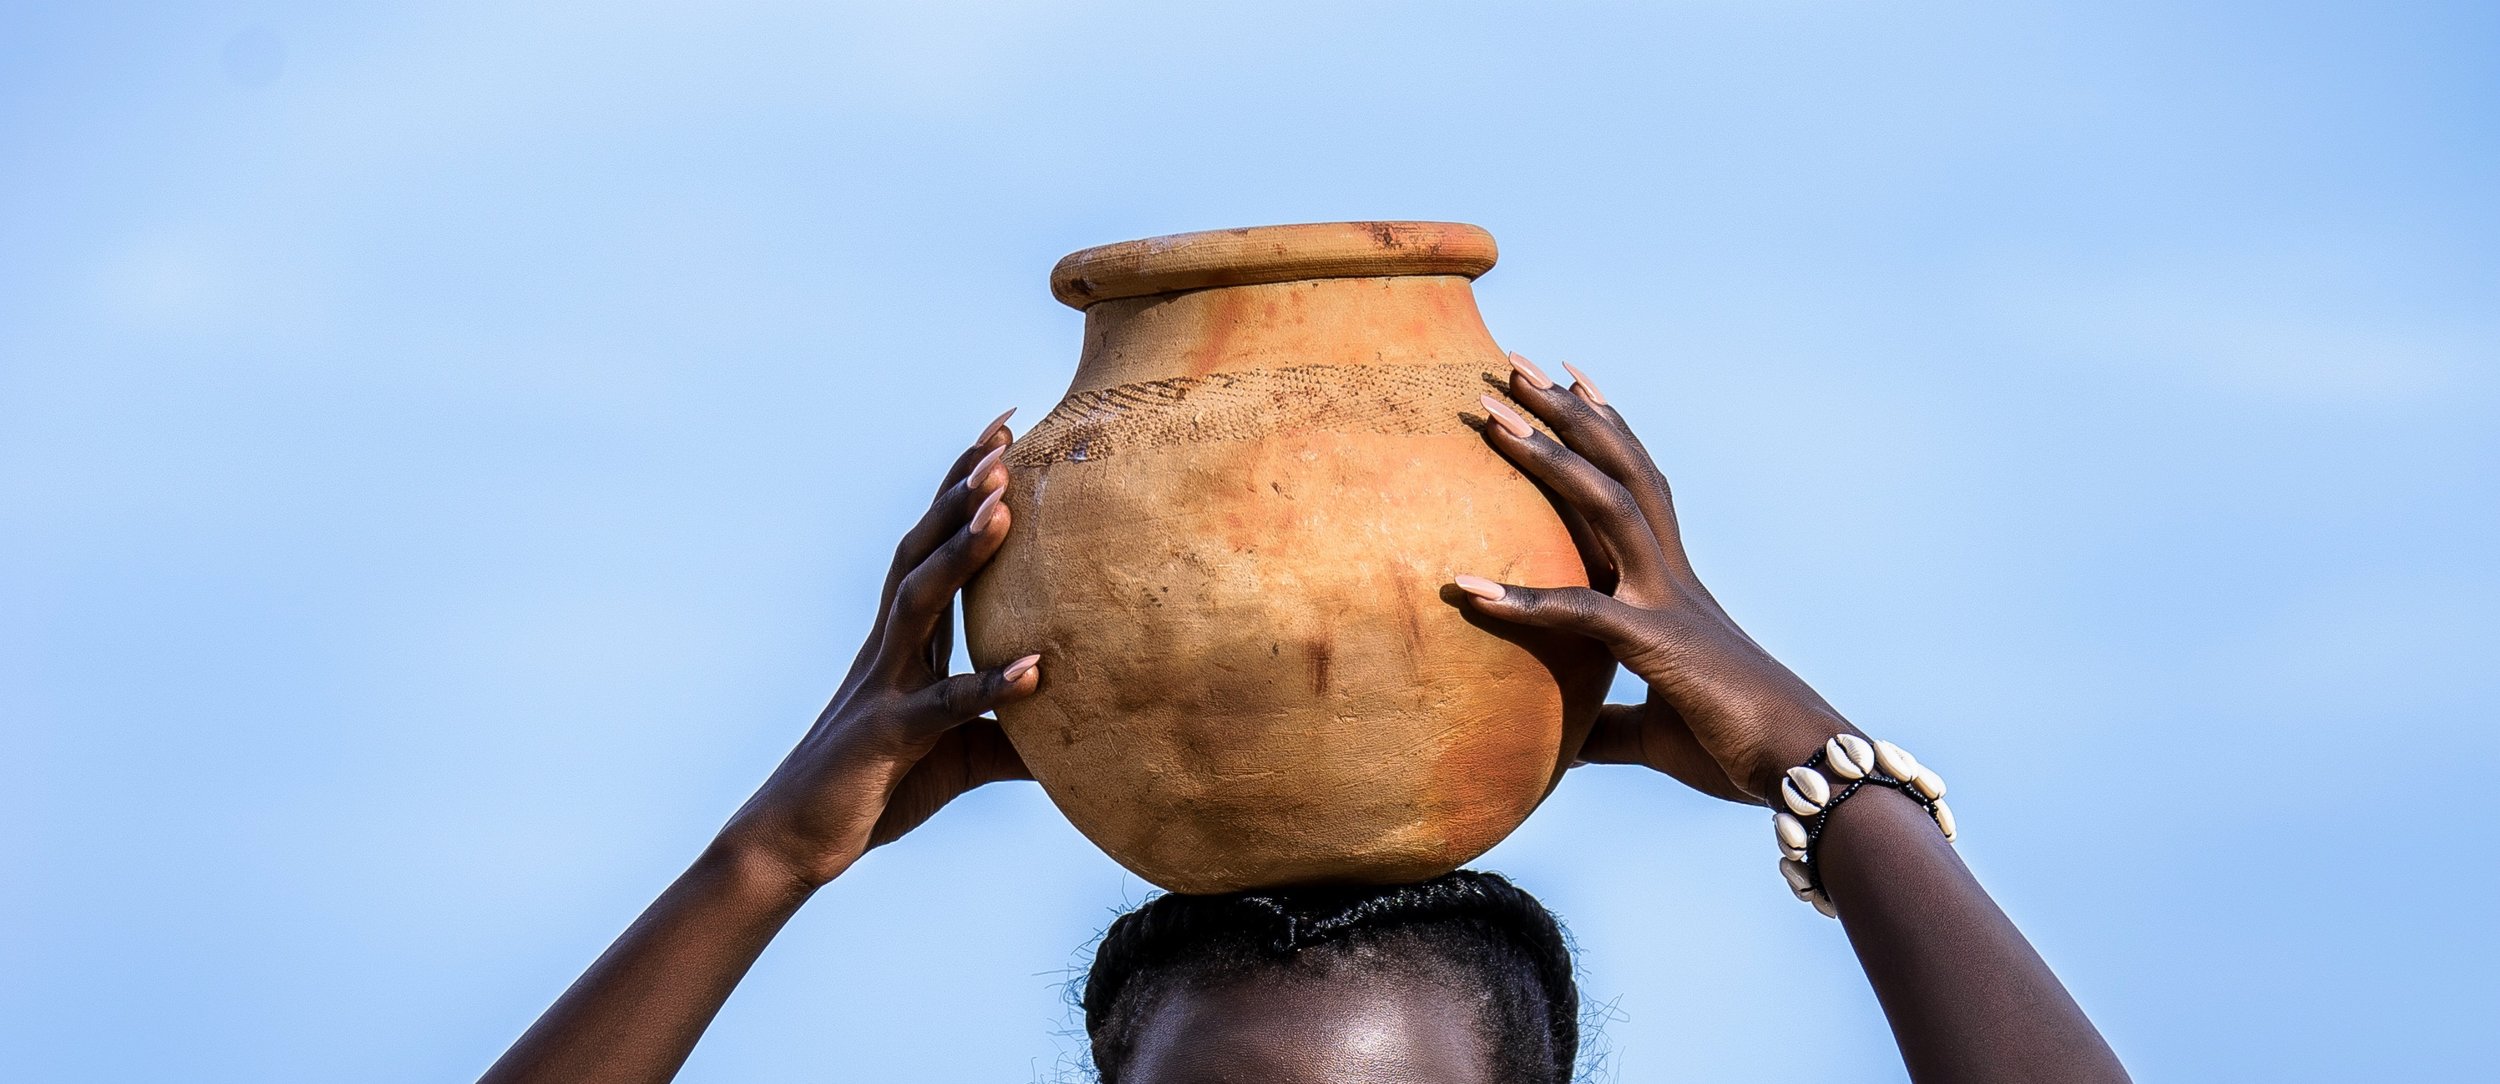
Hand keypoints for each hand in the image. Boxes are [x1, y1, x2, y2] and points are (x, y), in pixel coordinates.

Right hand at [714, 413, 1040, 887]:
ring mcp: (884, 686)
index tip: (1003, 431)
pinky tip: (1034, 669)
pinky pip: (944, 708)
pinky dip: (989, 687)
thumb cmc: (875, 790)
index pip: (935, 548)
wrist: (797, 844)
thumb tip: (1080, 737)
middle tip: (1004, 438)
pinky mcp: (888, 738)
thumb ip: (1012, 736)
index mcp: (905, 643)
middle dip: (961, 492)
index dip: (963, 489)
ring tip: (1005, 506)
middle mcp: (890, 649)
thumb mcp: (959, 757)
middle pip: (924, 551)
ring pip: (920, 602)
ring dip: (961, 552)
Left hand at [1452, 355, 1859, 802]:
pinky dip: (1523, 600)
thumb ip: (1606, 727)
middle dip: (1565, 411)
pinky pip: (1581, 614)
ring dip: (1548, 455)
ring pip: (1606, 505)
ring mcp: (1668, 603)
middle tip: (1510, 361)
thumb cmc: (1738, 748)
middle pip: (1618, 468)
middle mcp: (1671, 577)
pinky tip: (1466, 591)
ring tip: (1492, 414)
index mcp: (1671, 586)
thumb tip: (1562, 744)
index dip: (1602, 428)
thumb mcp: (1656, 733)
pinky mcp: (1661, 647)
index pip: (1634, 484)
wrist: (1807, 768)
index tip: (1566, 375)